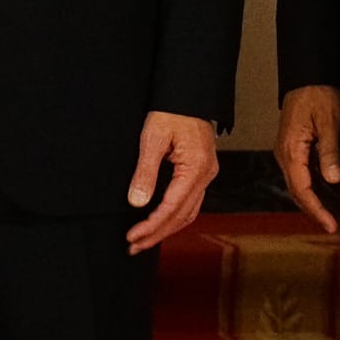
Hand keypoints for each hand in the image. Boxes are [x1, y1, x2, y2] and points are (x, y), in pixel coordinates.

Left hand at [125, 110, 219, 252]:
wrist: (189, 93)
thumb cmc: (172, 111)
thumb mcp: (153, 139)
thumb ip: (145, 172)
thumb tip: (137, 202)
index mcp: (196, 168)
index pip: (172, 207)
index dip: (151, 226)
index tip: (132, 237)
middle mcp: (206, 175)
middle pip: (182, 216)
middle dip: (157, 234)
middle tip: (134, 246)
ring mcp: (206, 175)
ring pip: (188, 212)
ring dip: (166, 229)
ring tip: (143, 240)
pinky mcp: (202, 172)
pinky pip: (190, 202)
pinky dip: (174, 216)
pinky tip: (160, 222)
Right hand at [271, 84, 339, 236]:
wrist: (309, 74)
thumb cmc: (318, 93)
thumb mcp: (329, 121)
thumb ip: (330, 151)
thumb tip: (334, 179)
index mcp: (291, 150)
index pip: (302, 189)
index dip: (317, 210)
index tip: (331, 225)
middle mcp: (287, 156)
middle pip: (302, 193)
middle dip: (322, 214)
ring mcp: (292, 154)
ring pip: (306, 188)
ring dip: (324, 205)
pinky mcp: (299, 151)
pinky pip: (309, 177)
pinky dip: (323, 191)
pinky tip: (338, 201)